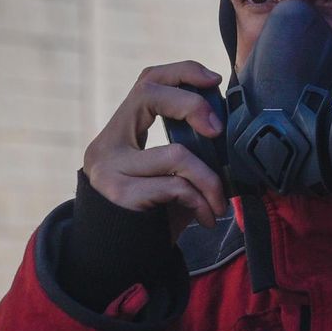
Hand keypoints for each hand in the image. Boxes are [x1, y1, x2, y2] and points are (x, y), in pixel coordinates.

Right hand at [84, 61, 227, 235]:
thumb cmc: (155, 212)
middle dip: (193, 106)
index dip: (181, 72)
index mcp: (119, 130)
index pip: (146, 81)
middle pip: (149, 95)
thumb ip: (183, 147)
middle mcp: (107, 144)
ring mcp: (109, 168)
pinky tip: (207, 218)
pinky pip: (177, 187)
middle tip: (218, 132)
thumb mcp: (166, 174)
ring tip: (219, 202)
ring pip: (177, 154)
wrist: (121, 258)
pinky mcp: (121, 194)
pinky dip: (201, 202)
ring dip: (211, 181)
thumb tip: (224, 127)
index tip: (213, 80)